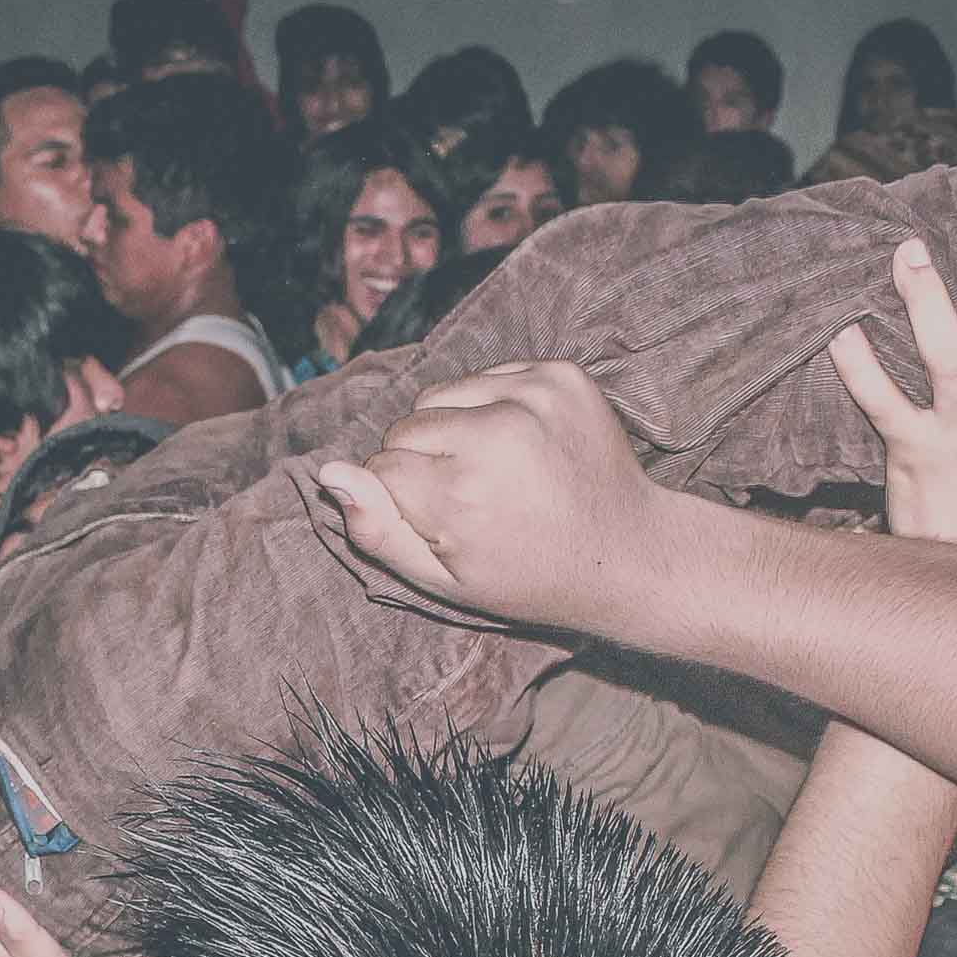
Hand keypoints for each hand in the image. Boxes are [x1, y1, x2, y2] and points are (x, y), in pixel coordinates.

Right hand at [315, 359, 680, 629]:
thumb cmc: (529, 576)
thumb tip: (329, 473)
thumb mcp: (444, 582)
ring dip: (453, 427)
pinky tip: (521, 446)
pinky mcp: (560, 374)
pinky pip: (485, 376)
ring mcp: (534, 397)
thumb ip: (378, 530)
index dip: (404, 500)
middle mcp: (497, 434)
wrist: (627, 552)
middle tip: (473, 499)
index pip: (381, 469)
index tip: (447, 524)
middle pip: (406, 427)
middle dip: (424, 461)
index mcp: (463, 494)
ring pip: (440, 395)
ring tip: (494, 470)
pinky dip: (491, 406)